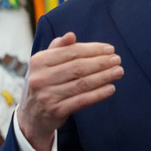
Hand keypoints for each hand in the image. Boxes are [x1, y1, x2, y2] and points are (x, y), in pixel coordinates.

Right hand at [17, 32, 123, 150]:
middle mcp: (41, 78)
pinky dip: (98, 94)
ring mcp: (48, 95)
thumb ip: (58, 48)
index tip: (110, 49)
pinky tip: (111, 88)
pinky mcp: (56, 111)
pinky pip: (82, 100)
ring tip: (118, 71)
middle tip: (117, 59)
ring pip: (82, 83)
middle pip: (78, 67)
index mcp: (39, 61)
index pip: (71, 52)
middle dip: (101, 62)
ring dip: (104, 76)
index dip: (93, 49)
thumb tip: (71, 35)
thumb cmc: (44, 82)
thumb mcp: (45, 63)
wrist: (31, 115)